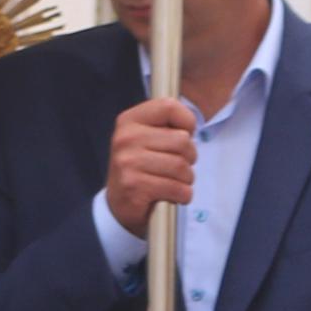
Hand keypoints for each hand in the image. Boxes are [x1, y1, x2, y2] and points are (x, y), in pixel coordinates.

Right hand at [104, 96, 199, 234]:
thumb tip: (191, 127)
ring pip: (182, 166)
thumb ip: (167, 125)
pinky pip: (177, 188)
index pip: (168, 106)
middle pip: (182, 140)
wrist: (119, 204)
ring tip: (174, 182)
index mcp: (129, 121)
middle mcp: (125, 138)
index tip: (182, 136)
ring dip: (186, 179)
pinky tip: (172, 195)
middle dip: (189, 157)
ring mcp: (128, 162)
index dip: (187, 122)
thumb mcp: (147, 138)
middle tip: (177, 166)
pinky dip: (182, 195)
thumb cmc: (141, 168)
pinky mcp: (135, 186)